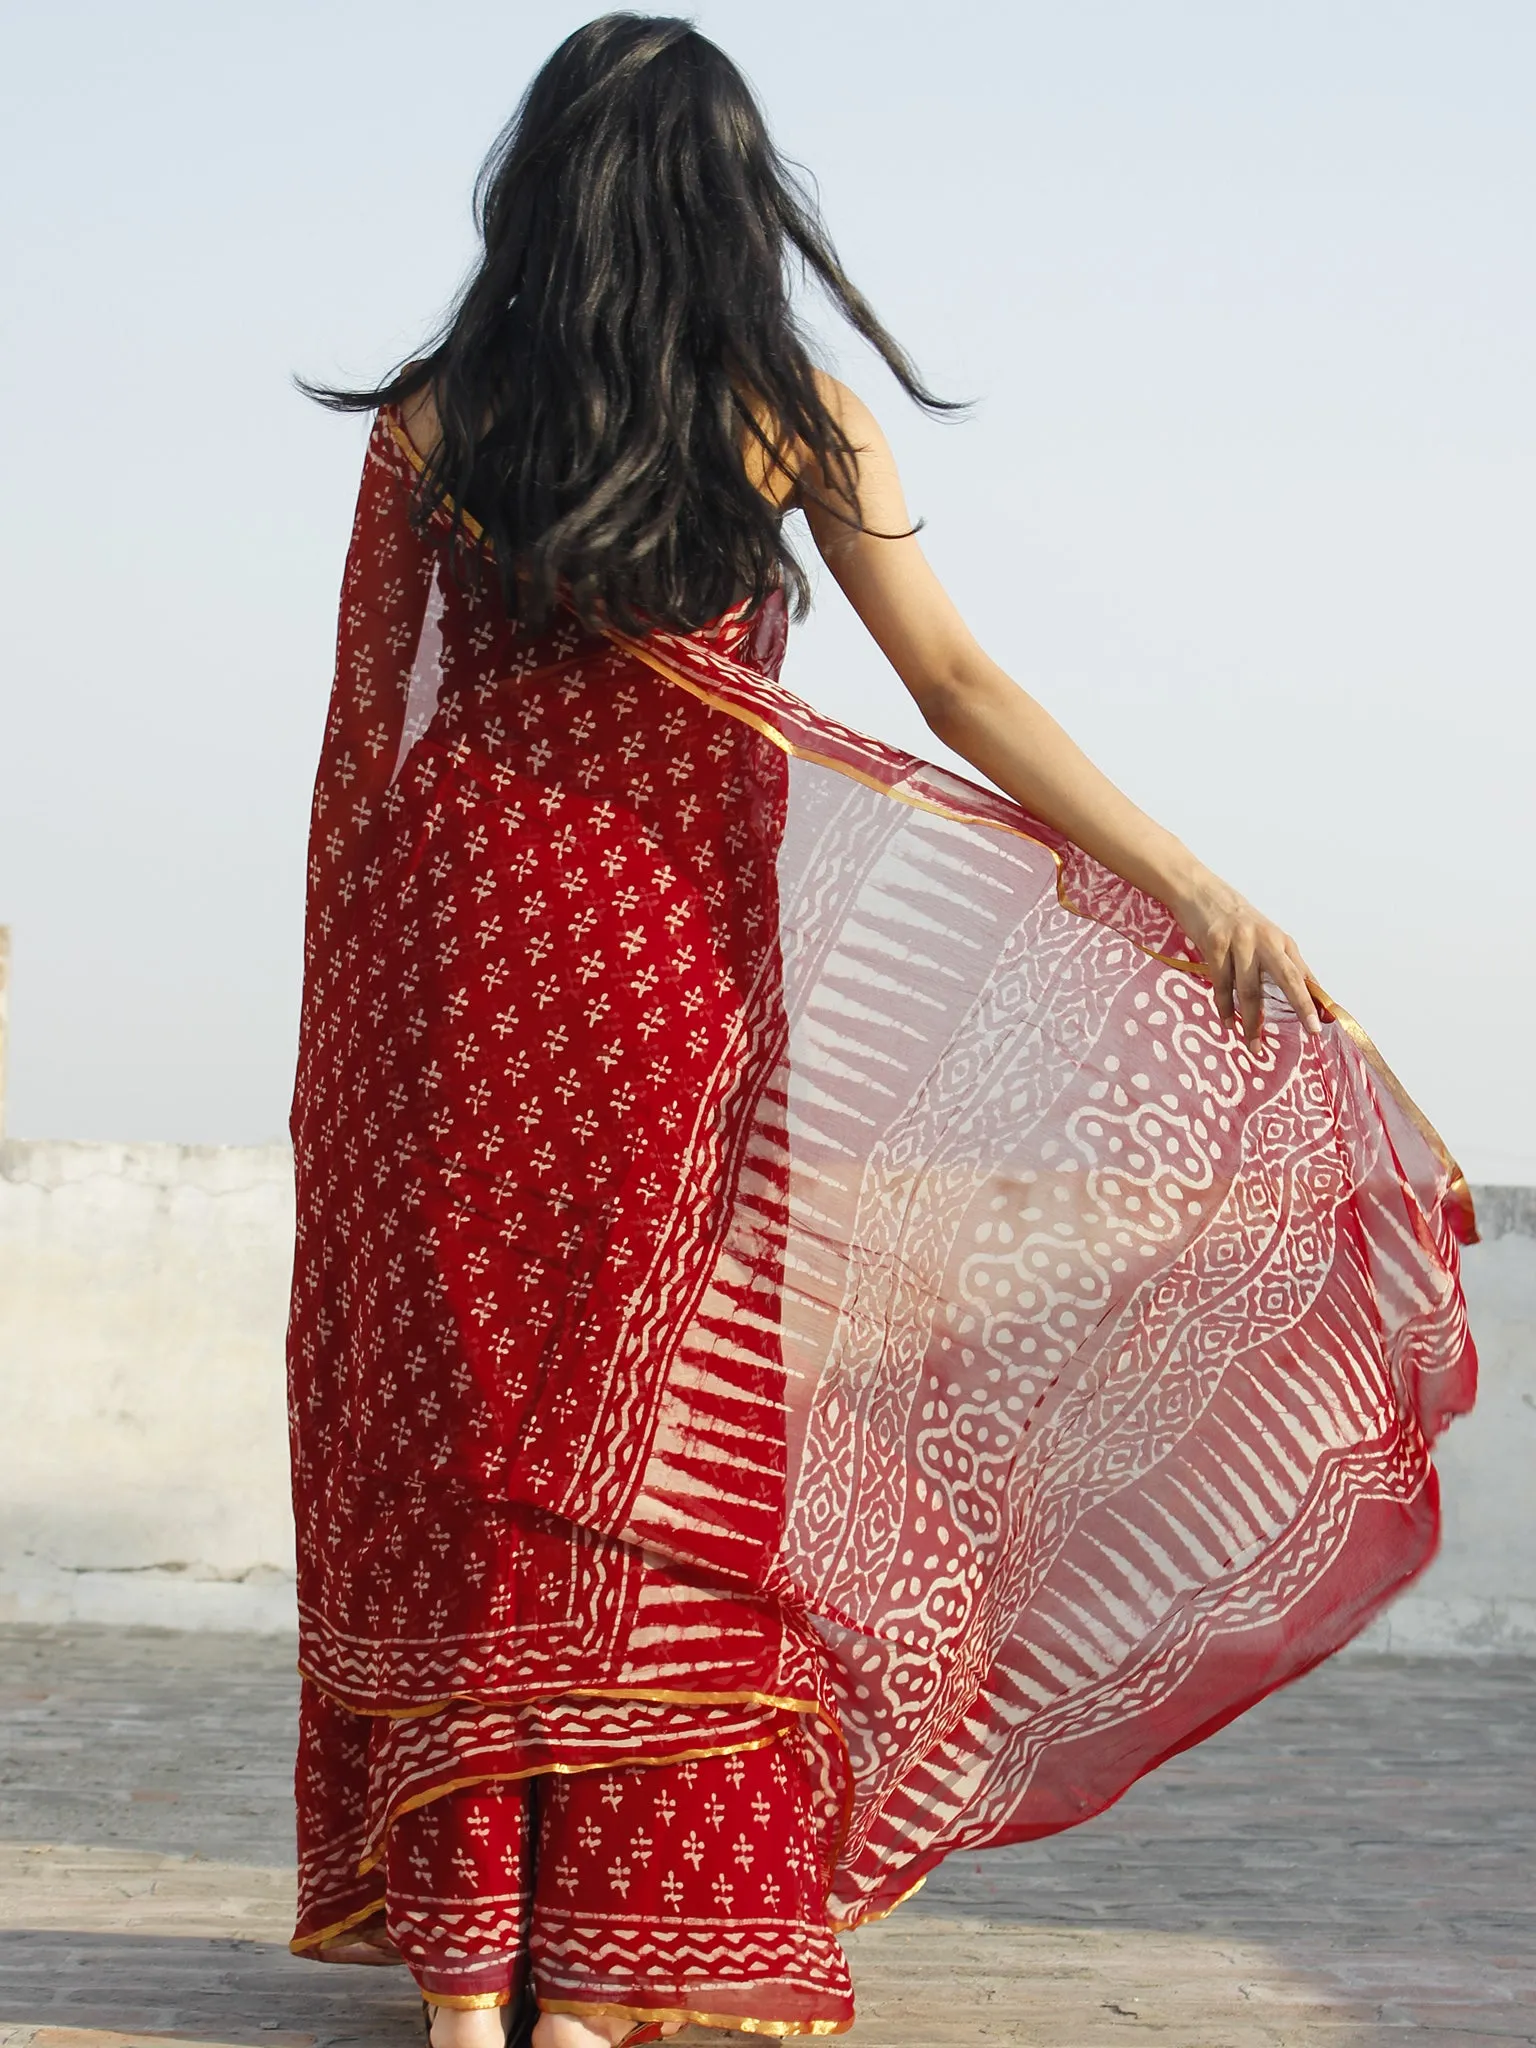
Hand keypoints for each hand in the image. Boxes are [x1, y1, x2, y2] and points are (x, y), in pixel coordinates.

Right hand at [1169, 870, 1321, 1047]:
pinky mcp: (1215, 945)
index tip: (1323, 1023)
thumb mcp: (1262, 936)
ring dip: (1252, 1021)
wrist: (1198, 892)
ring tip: (1254, 1044)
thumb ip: (1280, 962)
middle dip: (1301, 1006)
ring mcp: (1240, 942)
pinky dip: (1224, 1007)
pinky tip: (1227, 1022)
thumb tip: (1304, 991)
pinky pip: (1222, 985)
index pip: (1302, 974)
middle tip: (1310, 1030)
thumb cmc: (1232, 919)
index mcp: (1280, 941)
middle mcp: (1265, 940)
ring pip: (1250, 990)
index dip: (1314, 999)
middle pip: (1287, 978)